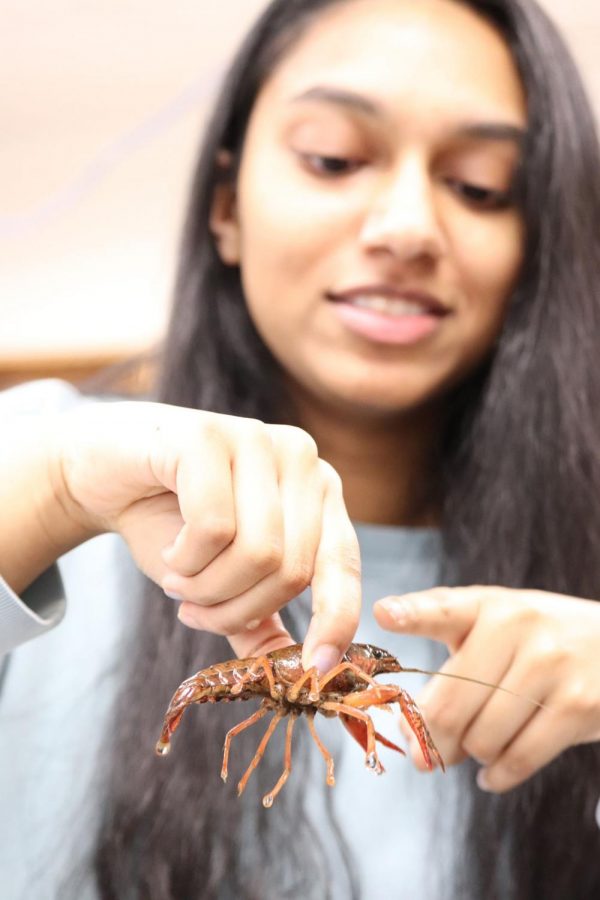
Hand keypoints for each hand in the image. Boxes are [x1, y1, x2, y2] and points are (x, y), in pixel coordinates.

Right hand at [57, 401, 359, 667]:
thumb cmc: (170, 522)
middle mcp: (300, 458)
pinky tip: (169, 548)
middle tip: (194, 610)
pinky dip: (184, 558)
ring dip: (206, 588)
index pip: (342, 563)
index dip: (336, 620)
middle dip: (236, 609)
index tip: (318, 669)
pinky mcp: (209, 435)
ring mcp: (257, 439)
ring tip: (180, 579)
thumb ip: (258, 619)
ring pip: (258, 553)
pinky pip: (214, 528)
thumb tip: (296, 672)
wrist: (102, 472)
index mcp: (318, 491)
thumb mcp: (221, 579)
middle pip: (292, 569)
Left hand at [374, 586, 599, 791]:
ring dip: (473, 753)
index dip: (411, 613)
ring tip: (481, 741)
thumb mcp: (498, 626)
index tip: (384, 614)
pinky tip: (492, 771)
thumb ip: (451, 668)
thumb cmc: (541, 640)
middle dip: (432, 738)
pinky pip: (519, 758)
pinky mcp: (579, 705)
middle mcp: (518, 627)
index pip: (442, 608)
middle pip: (448, 705)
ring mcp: (551, 665)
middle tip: (429, 749)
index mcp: (488, 605)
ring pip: (481, 738)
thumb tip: (416, 744)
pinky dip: (498, 775)